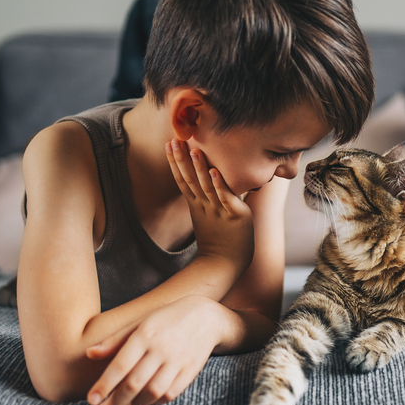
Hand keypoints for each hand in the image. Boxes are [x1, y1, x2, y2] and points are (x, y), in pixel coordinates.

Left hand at [85, 294, 221, 404]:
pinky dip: (154, 402)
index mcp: (145, 334)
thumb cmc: (165, 319)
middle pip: (134, 383)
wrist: (206, 317)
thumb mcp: (139, 323)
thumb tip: (89, 354)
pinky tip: (144, 402)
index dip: (104, 385)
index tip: (91, 400)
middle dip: (114, 403)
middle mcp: (161, 349)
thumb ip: (115, 340)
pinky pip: (170, 394)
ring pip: (152, 392)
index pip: (120, 365)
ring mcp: (177, 361)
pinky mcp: (190, 371)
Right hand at [166, 139, 254, 276]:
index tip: (169, 143)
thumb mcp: (208, 216)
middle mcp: (205, 206)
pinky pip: (226, 198)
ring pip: (207, 186)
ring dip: (199, 168)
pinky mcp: (235, 216)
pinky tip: (215, 172)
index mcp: (197, 205)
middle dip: (181, 159)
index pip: (182, 180)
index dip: (175, 162)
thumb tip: (208, 180)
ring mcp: (219, 211)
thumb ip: (207, 198)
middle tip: (174, 139)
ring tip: (194, 150)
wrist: (225, 264)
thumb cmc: (219, 240)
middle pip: (190, 180)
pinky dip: (220, 185)